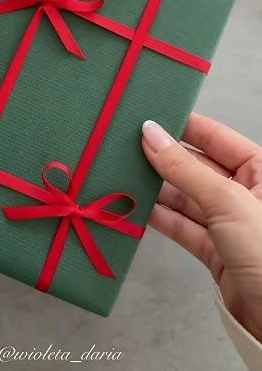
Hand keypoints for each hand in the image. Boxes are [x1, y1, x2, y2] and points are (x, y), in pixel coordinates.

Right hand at [142, 114, 261, 341]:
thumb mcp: (227, 201)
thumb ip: (186, 168)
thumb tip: (152, 135)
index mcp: (261, 170)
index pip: (216, 137)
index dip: (182, 127)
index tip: (148, 119)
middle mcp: (245, 192)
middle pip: (197, 167)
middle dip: (163, 159)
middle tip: (127, 148)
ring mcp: (229, 222)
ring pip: (185, 197)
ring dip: (155, 190)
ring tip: (123, 176)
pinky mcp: (216, 250)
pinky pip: (182, 226)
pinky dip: (159, 218)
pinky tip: (136, 207)